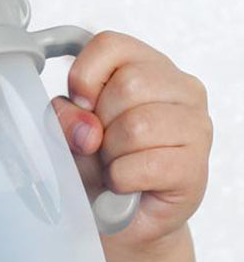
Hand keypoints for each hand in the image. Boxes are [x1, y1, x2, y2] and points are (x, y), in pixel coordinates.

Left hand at [50, 31, 212, 253]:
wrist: (121, 218)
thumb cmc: (99, 163)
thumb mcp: (70, 131)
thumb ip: (65, 117)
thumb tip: (86, 129)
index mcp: (149, 65)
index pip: (110, 44)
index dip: (84, 76)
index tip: (82, 104)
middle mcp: (181, 88)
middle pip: (127, 85)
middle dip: (100, 123)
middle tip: (103, 145)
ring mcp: (196, 126)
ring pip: (137, 126)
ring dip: (111, 155)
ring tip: (116, 164)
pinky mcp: (196, 166)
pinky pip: (145, 165)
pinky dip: (122, 180)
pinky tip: (126, 183)